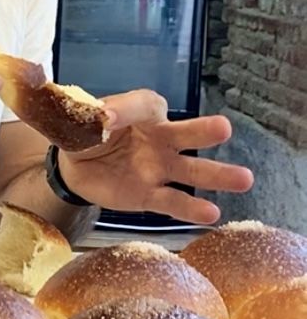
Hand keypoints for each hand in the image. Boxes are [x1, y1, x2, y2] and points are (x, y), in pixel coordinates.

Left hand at [58, 89, 253, 224]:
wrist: (73, 165)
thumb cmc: (87, 132)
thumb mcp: (82, 117)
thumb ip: (90, 115)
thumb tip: (101, 117)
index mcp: (143, 110)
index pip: (144, 105)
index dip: (126, 109)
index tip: (106, 117)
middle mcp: (160, 137)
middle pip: (186, 132)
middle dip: (204, 131)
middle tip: (224, 128)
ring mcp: (159, 168)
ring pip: (191, 170)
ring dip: (217, 175)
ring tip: (244, 179)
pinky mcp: (149, 196)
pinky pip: (172, 201)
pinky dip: (190, 209)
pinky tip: (212, 213)